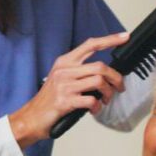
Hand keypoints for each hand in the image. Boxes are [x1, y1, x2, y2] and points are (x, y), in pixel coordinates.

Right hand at [8, 33, 127, 146]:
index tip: (124, 37)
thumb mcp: (61, 79)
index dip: (109, 40)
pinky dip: (97, 106)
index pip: (90, 45)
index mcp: (64, 62)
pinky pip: (91, 100)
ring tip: (105, 100)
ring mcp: (65, 85)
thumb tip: (104, 74)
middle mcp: (64, 70)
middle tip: (119, 87)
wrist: (31, 117)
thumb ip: (79, 72)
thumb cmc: (49, 100)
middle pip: (100, 66)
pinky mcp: (65, 101)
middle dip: (116, 78)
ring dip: (108, 93)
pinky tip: (94, 110)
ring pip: (99, 82)